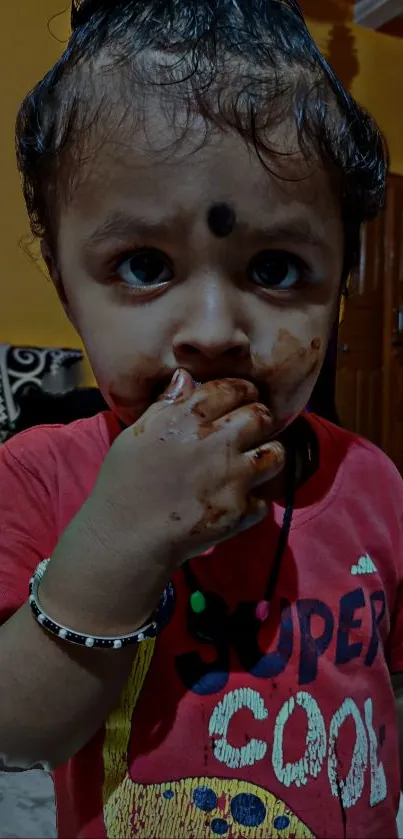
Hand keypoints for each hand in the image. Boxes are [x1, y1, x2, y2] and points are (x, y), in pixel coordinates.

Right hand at [44, 370, 284, 633]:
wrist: (125, 535)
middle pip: (261, 416)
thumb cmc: (123, 481)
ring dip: (268, 456)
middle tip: (250, 429)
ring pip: (276, 454)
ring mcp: (233, 477)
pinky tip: (239, 499)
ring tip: (254, 462)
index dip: (242, 391)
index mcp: (189, 418)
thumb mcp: (136, 434)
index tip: (241, 399)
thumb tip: (186, 377)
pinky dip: (255, 499)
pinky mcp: (240, 510)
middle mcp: (217, 442)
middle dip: (259, 419)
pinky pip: (264, 498)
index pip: (234, 388)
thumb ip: (166, 404)